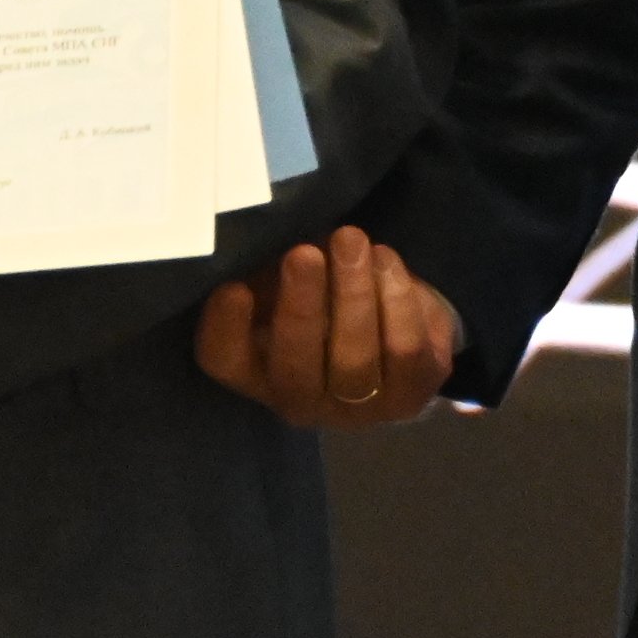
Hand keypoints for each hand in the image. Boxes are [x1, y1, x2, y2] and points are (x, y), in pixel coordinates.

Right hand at [194, 225, 460, 427]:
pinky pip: (406, 351)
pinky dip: (397, 300)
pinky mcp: (412, 395)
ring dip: (352, 296)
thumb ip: (269, 267)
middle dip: (300, 307)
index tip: (234, 287)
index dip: (226, 328)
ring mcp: (359, 409)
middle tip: (303, 253)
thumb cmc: (323, 297)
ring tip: (351, 241)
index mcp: (256, 371)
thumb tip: (263, 228)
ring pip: (355, 360)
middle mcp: (302, 400)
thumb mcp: (285, 281)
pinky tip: (385, 260)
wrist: (393, 330)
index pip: (225, 360)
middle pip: (295, 368)